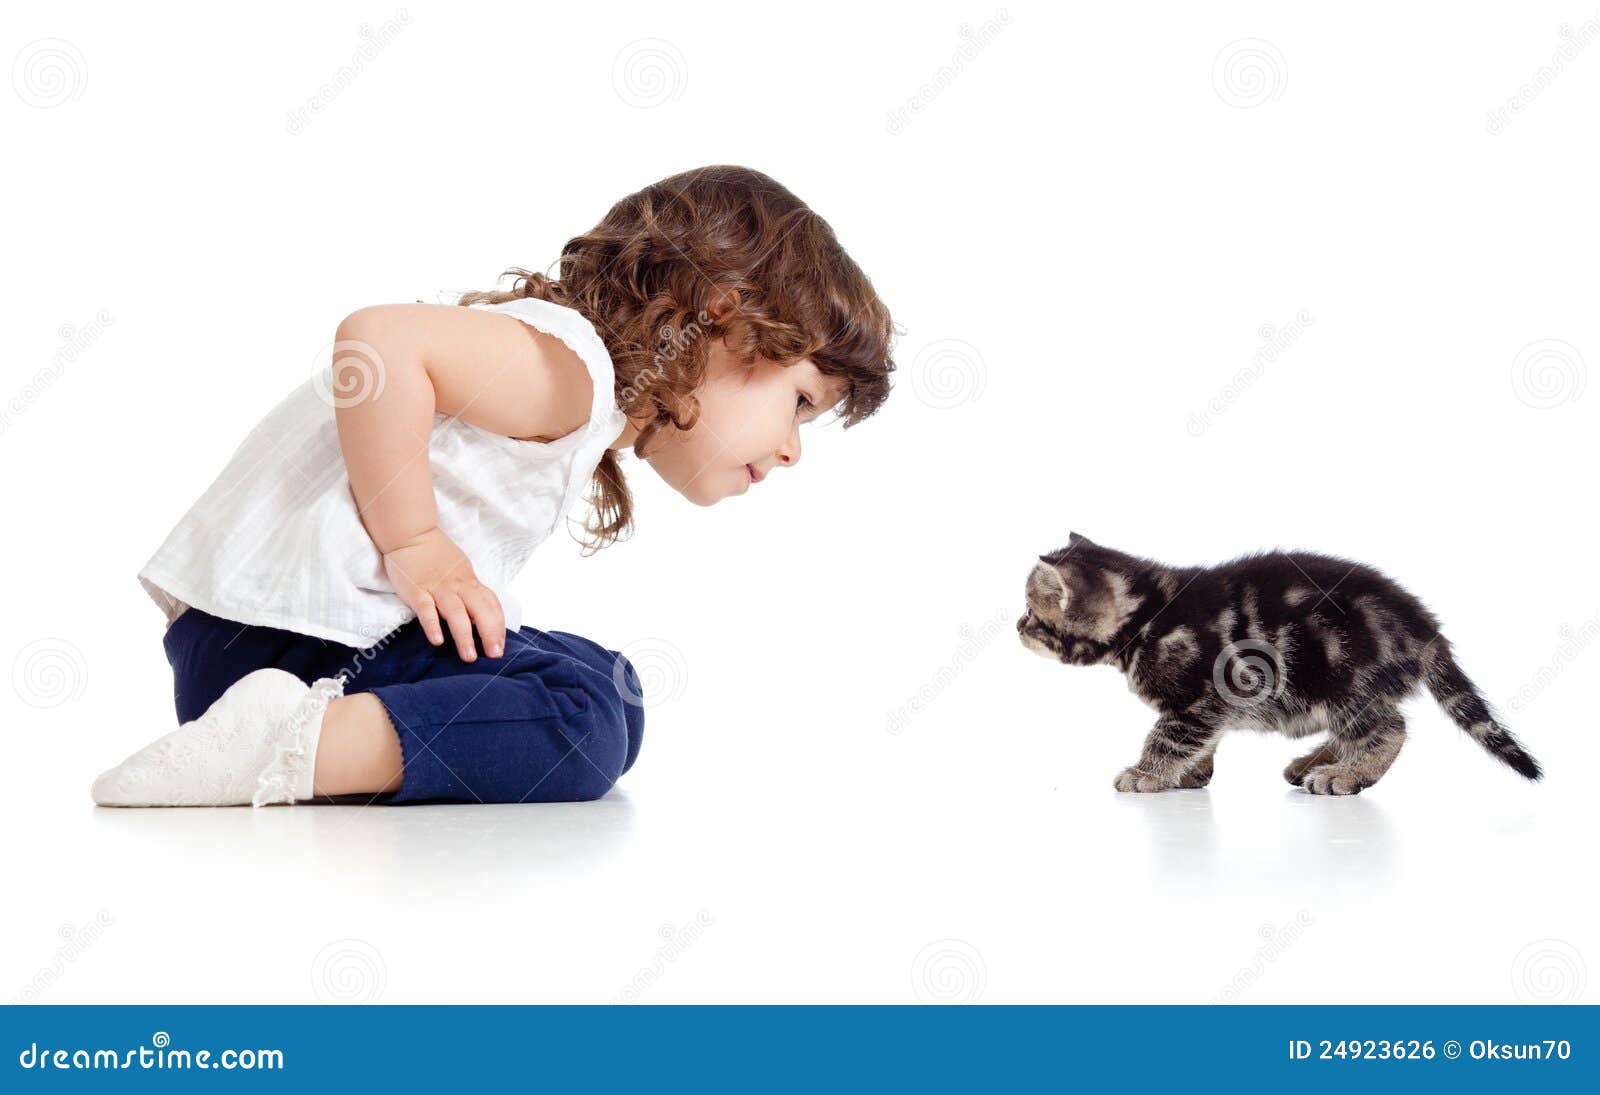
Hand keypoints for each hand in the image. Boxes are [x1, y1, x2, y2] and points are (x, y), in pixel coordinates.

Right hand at [380, 526, 504, 660]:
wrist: (411, 534)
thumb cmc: (437, 555)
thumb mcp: (460, 571)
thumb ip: (469, 592)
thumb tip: (481, 616)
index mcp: (470, 581)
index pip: (491, 605)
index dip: (498, 625)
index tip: (501, 645)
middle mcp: (458, 586)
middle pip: (480, 610)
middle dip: (489, 633)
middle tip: (494, 655)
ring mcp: (437, 588)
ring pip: (456, 613)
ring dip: (464, 636)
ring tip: (469, 656)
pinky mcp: (416, 591)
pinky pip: (426, 610)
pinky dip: (432, 625)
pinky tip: (437, 641)